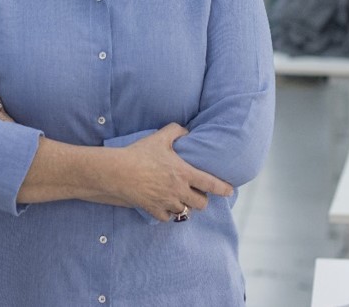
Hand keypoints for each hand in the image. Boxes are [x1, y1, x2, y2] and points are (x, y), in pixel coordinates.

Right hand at [116, 123, 233, 221]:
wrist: (119, 172)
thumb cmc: (140, 153)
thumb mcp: (160, 138)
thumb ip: (176, 131)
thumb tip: (187, 130)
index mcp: (184, 173)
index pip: (211, 184)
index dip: (223, 189)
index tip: (229, 191)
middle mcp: (179, 190)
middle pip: (201, 203)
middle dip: (202, 200)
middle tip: (197, 194)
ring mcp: (167, 202)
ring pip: (185, 212)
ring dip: (185, 206)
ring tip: (181, 200)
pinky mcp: (154, 210)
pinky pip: (167, 218)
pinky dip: (168, 214)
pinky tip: (165, 207)